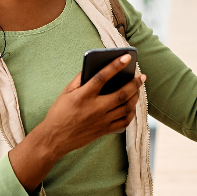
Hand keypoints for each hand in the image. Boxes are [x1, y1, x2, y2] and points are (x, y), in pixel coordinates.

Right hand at [8, 54, 145, 190]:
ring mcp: (101, 121)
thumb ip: (79, 79)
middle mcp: (94, 109)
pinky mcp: (103, 131)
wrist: (54, 138)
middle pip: (121, 94)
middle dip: (134, 84)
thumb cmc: (59, 113)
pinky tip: (132, 106)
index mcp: (83, 96)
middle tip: (142, 76)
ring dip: (135, 97)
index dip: (115, 65)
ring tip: (138, 89)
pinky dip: (131, 114)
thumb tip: (94, 67)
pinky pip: (123, 122)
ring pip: (125, 108)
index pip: (102, 77)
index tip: (127, 57)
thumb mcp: (65, 93)